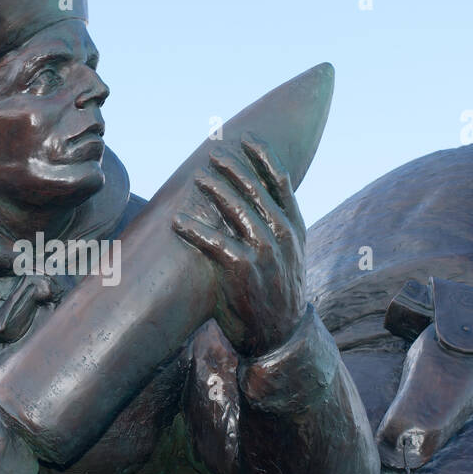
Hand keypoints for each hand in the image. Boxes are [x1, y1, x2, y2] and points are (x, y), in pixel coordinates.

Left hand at [172, 133, 305, 357]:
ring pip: (237, 211)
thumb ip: (273, 227)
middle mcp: (283, 235)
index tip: (247, 138)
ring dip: (215, 192)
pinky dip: (195, 231)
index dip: (263, 157)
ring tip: (197, 179)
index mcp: (294, 227)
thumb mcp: (287, 255)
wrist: (281, 335)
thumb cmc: (276, 291)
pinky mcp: (244, 271)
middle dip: (234, 168)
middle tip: (214, 152)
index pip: (281, 182)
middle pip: (256, 190)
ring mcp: (265, 252)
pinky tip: (178, 221)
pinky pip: (216, 244)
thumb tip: (251, 200)